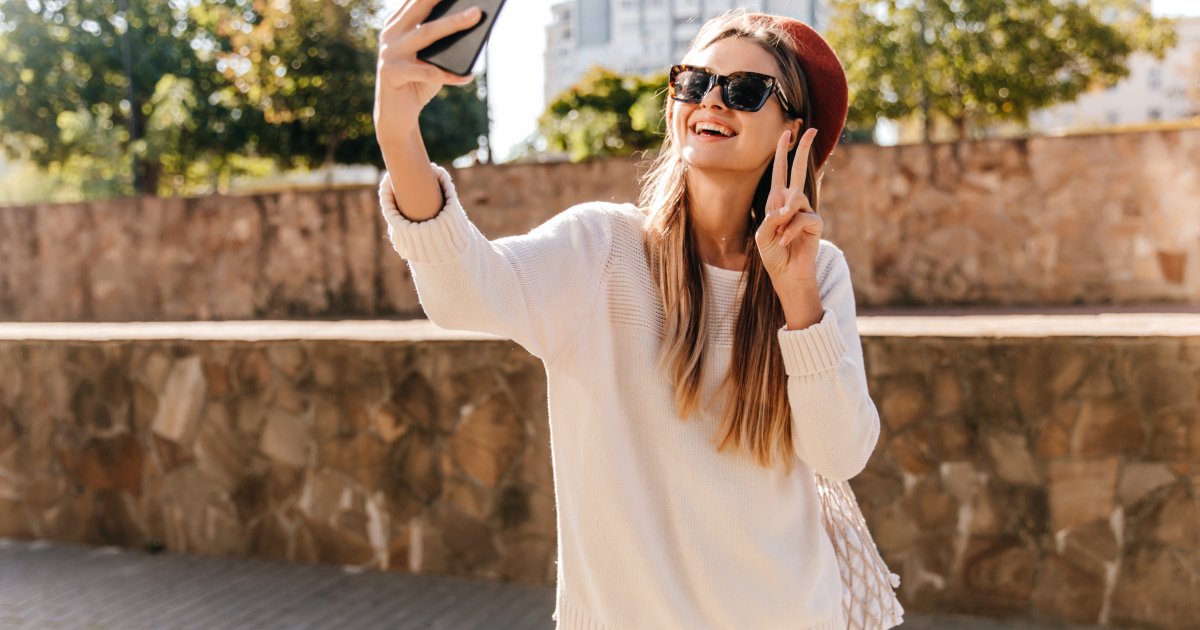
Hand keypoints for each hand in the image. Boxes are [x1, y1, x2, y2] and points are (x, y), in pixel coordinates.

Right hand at [373, 0, 481, 138]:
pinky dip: (451, 75)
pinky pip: (428, 72)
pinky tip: (468, 75)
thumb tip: (472, 22)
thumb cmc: (417, 82)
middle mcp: (390, 34)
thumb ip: (442, 41)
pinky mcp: (391, 73)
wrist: (395, 116)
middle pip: (421, 7)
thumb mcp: (430, 58)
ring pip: (426, 33)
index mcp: (396, 24)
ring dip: (454, 23)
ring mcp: (388, 52)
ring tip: (476, 16)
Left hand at [754, 128, 821, 288]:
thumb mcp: (764, 234)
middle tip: (810, 129)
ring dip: (784, 218)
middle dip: (803, 149)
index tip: (786, 133)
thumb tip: (788, 207)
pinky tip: (785, 242)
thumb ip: (772, 218)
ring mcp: (806, 211)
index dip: (783, 153)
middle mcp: (793, 202)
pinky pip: (802, 219)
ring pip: (796, 200)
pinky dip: (791, 231)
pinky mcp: (815, 223)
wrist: (786, 273)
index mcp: (778, 201)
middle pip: (799, 171)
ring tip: (780, 236)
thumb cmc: (773, 254)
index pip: (781, 172)